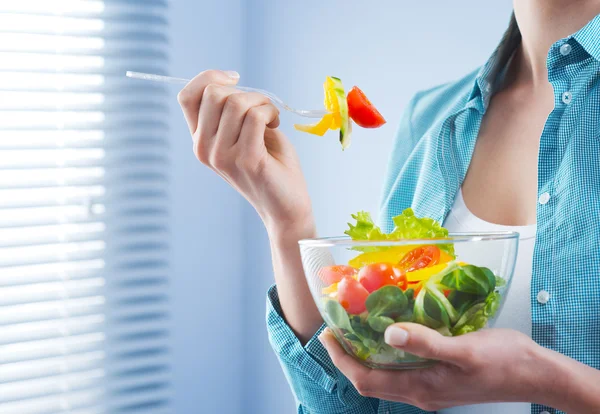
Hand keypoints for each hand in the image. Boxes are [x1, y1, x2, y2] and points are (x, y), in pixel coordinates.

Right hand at [177, 70, 313, 236]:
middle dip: (244, 91)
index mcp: (200, 140)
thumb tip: (228, 79)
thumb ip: (231, 110)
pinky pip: (255, 116)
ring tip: (271, 118)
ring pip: (236, 102)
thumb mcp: (243, 132)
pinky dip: (270, 113)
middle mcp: (204, 149)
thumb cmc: (270, 165)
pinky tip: (276, 125)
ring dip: (262, 102)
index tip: (235, 79)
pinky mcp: (246, 159)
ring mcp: (222, 155)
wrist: (286, 206)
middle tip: (262, 108)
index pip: (187, 96)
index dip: (209, 77)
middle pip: (213, 93)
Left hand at [319, 324, 553, 410]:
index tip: (327, 334)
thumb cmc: (503, 361)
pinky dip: (386, 355)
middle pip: (370, 380)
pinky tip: (389, 335)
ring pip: (384, 376)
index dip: (342, 359)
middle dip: (347, 357)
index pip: (366, 378)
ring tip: (355, 330)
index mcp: (420, 388)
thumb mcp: (464, 350)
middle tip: (335, 330)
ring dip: (365, 356)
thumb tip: (387, 332)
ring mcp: (430, 389)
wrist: (535, 375)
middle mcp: (420, 393)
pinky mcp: (439, 381)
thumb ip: (425, 343)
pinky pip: (402, 371)